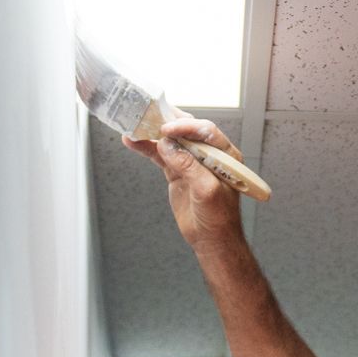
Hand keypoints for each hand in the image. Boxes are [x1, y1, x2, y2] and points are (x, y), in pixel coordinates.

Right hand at [121, 113, 244, 251]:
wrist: (211, 239)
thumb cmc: (219, 217)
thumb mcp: (207, 190)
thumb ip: (188, 166)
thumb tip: (167, 145)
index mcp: (224, 155)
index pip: (205, 131)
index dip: (186, 127)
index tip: (167, 129)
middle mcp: (207, 154)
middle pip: (185, 130)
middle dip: (166, 123)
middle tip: (147, 117)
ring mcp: (190, 162)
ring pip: (169, 141)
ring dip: (151, 134)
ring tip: (133, 127)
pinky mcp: (176, 172)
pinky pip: (160, 155)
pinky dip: (146, 148)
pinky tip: (133, 141)